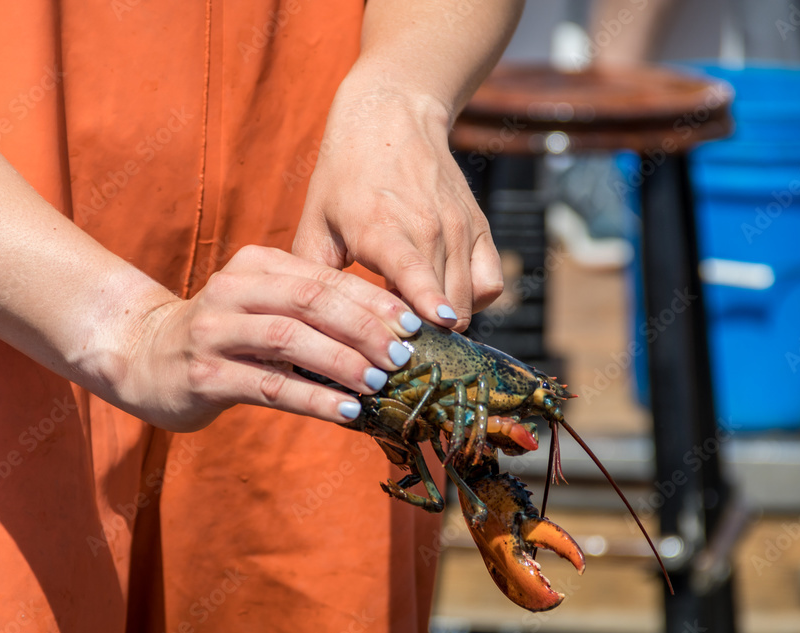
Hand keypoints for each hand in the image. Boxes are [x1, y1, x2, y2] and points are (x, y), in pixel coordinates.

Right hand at [123, 246, 421, 431]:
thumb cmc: (223, 334)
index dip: (374, 302)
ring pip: (290, 341)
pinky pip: (270, 387)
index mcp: (256, 265)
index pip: (326, 279)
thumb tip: (389, 336)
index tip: (414, 325)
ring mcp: (215, 332)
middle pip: (312, 303)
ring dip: (342, 362)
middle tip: (403, 356)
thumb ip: (311, 310)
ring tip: (380, 383)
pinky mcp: (204, 376)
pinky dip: (314, 399)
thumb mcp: (263, 306)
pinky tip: (347, 412)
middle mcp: (233, 290)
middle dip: (365, 328)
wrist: (143, 356)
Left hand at [292, 73, 502, 331]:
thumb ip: (312, 275)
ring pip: (469, 300)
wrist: (391, 117)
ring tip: (416, 326)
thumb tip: (307, 325)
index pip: (414, 271)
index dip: (427, 305)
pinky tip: (445, 299)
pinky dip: (474, 301)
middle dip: (424, 335)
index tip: (436, 329)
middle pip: (445, 303)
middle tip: (397, 348)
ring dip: (446, 322)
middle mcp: (429, 228)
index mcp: (382, 226)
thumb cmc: (345, 173)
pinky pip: (491, 283)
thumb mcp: (315, 220)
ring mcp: (459, 229)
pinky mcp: (479, 229)